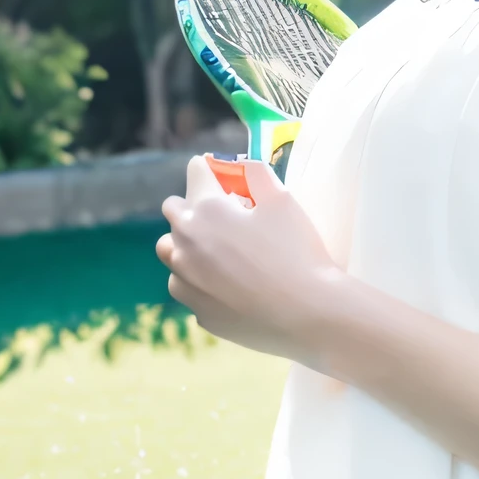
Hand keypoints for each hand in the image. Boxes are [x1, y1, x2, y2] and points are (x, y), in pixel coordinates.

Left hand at [157, 157, 345, 366]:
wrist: (307, 313)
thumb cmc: (296, 251)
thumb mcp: (282, 199)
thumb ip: (256, 173)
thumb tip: (242, 166)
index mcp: (205, 209)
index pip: (195, 170)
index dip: (215, 170)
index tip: (230, 179)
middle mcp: (184, 243)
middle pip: (173, 209)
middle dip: (195, 205)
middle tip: (227, 215)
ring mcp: (186, 281)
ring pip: (171, 252)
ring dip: (188, 244)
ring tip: (220, 251)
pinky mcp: (197, 311)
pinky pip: (188, 287)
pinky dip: (200, 280)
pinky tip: (230, 285)